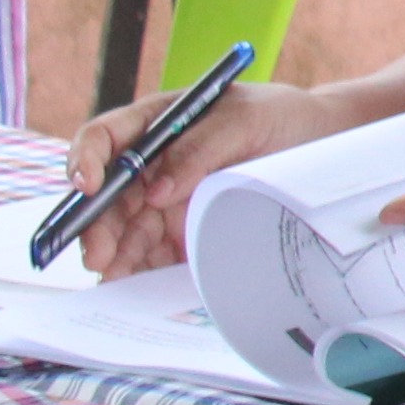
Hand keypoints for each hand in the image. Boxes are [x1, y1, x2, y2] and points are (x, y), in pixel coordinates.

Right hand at [58, 76, 344, 279]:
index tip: (86, 186)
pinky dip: (142, 270)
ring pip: (124, 231)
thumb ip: (200, 148)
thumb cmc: (279, 117)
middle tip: (99, 257)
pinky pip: (152, 253)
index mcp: (155, 124)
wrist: (319, 143)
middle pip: (107, 197)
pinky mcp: (181, 230)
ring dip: (115, 256)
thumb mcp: (245, 119)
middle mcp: (150, 166)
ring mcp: (163, 201)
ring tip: (116, 279)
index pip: (104, 139)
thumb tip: (156, 192)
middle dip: (96, 227)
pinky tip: (139, 287)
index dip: (86, 160)